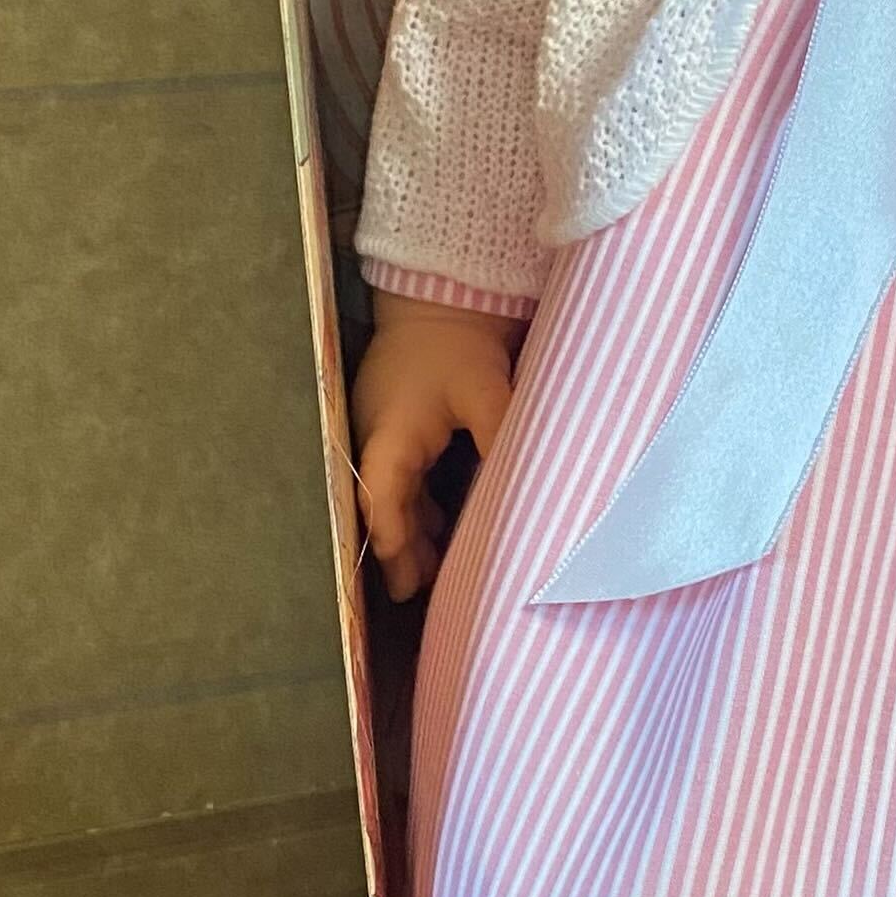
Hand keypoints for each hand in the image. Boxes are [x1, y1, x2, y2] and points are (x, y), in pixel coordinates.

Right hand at [350, 294, 524, 602]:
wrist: (439, 302)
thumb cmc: (458, 345)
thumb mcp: (484, 389)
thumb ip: (498, 436)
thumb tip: (519, 486)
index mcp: (393, 431)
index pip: (382, 493)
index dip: (392, 534)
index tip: (403, 573)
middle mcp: (376, 437)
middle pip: (381, 504)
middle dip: (396, 548)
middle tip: (410, 594)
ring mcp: (380, 433)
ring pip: (389, 494)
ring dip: (408, 531)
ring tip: (426, 577)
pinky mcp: (394, 429)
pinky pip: (397, 478)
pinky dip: (414, 506)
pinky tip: (437, 530)